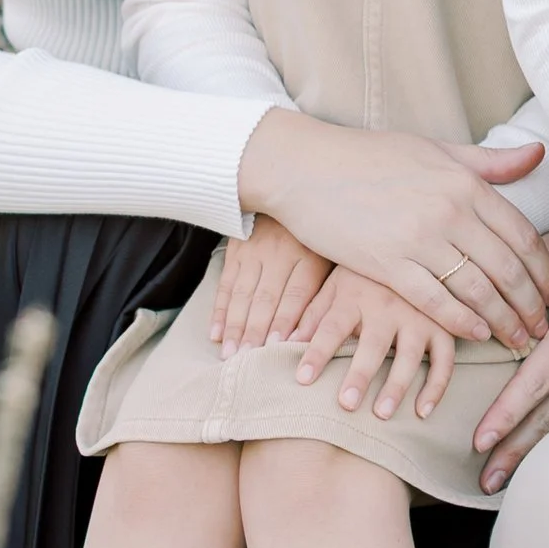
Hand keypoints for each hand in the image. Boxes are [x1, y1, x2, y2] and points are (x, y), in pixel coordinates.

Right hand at [212, 214, 329, 352]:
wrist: (289, 188)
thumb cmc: (318, 236)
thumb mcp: (332, 253)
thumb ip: (329, 287)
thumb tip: (325, 330)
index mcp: (309, 257)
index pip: (295, 294)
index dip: (286, 320)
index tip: (278, 345)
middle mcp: (280, 254)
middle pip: (266, 298)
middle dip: (255, 331)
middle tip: (247, 359)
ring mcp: (255, 252)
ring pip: (242, 294)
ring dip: (235, 326)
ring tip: (229, 353)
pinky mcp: (236, 250)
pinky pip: (226, 284)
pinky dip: (219, 310)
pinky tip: (216, 332)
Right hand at [233, 115, 548, 347]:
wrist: (305, 167)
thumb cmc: (371, 157)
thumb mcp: (436, 150)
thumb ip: (489, 161)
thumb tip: (539, 154)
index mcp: (465, 183)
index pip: (522, 234)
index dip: (545, 270)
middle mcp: (449, 211)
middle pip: (507, 268)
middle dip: (531, 304)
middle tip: (544, 328)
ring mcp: (418, 238)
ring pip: (477, 290)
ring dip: (504, 320)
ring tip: (517, 340)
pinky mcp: (387, 263)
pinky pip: (435, 300)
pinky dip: (461, 322)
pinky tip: (477, 335)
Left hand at [290, 265, 457, 421]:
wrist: (412, 247)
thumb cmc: (364, 274)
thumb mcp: (335, 285)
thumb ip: (312, 313)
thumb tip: (284, 341)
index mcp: (355, 295)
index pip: (332, 327)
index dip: (317, 353)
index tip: (302, 379)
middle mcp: (388, 307)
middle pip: (373, 344)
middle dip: (360, 373)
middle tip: (346, 403)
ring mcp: (419, 317)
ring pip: (411, 355)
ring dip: (398, 385)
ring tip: (381, 413)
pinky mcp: (443, 327)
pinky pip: (445, 360)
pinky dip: (437, 386)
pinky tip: (422, 411)